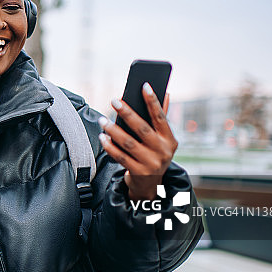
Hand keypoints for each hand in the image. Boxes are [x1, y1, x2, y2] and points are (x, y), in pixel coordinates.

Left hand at [97, 83, 177, 200]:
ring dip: (113, 130)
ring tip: (102, 120)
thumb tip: (164, 92)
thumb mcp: (161, 139)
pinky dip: (110, 146)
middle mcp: (163, 151)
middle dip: (128, 113)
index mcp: (170, 140)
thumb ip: (161, 118)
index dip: (153, 101)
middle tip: (114, 101)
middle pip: (142, 129)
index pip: (161, 117)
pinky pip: (120, 157)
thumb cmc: (153, 154)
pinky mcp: (138, 173)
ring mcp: (151, 164)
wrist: (149, 185)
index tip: (144, 85)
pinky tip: (102, 137)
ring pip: (128, 143)